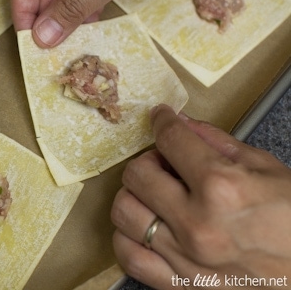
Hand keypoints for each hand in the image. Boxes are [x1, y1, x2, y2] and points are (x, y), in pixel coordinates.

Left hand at [111, 104, 290, 288]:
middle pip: (137, 175)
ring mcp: (185, 257)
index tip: (160, 118)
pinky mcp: (180, 285)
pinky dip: (128, 238)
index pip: (171, 141)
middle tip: (165, 163)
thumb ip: (217, 142)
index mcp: (222, 187)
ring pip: (124, 213)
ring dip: (135, 196)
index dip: (162, 121)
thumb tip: (181, 122)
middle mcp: (197, 223)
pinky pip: (129, 257)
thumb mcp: (267, 169)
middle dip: (148, 160)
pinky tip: (145, 228)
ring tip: (155, 195)